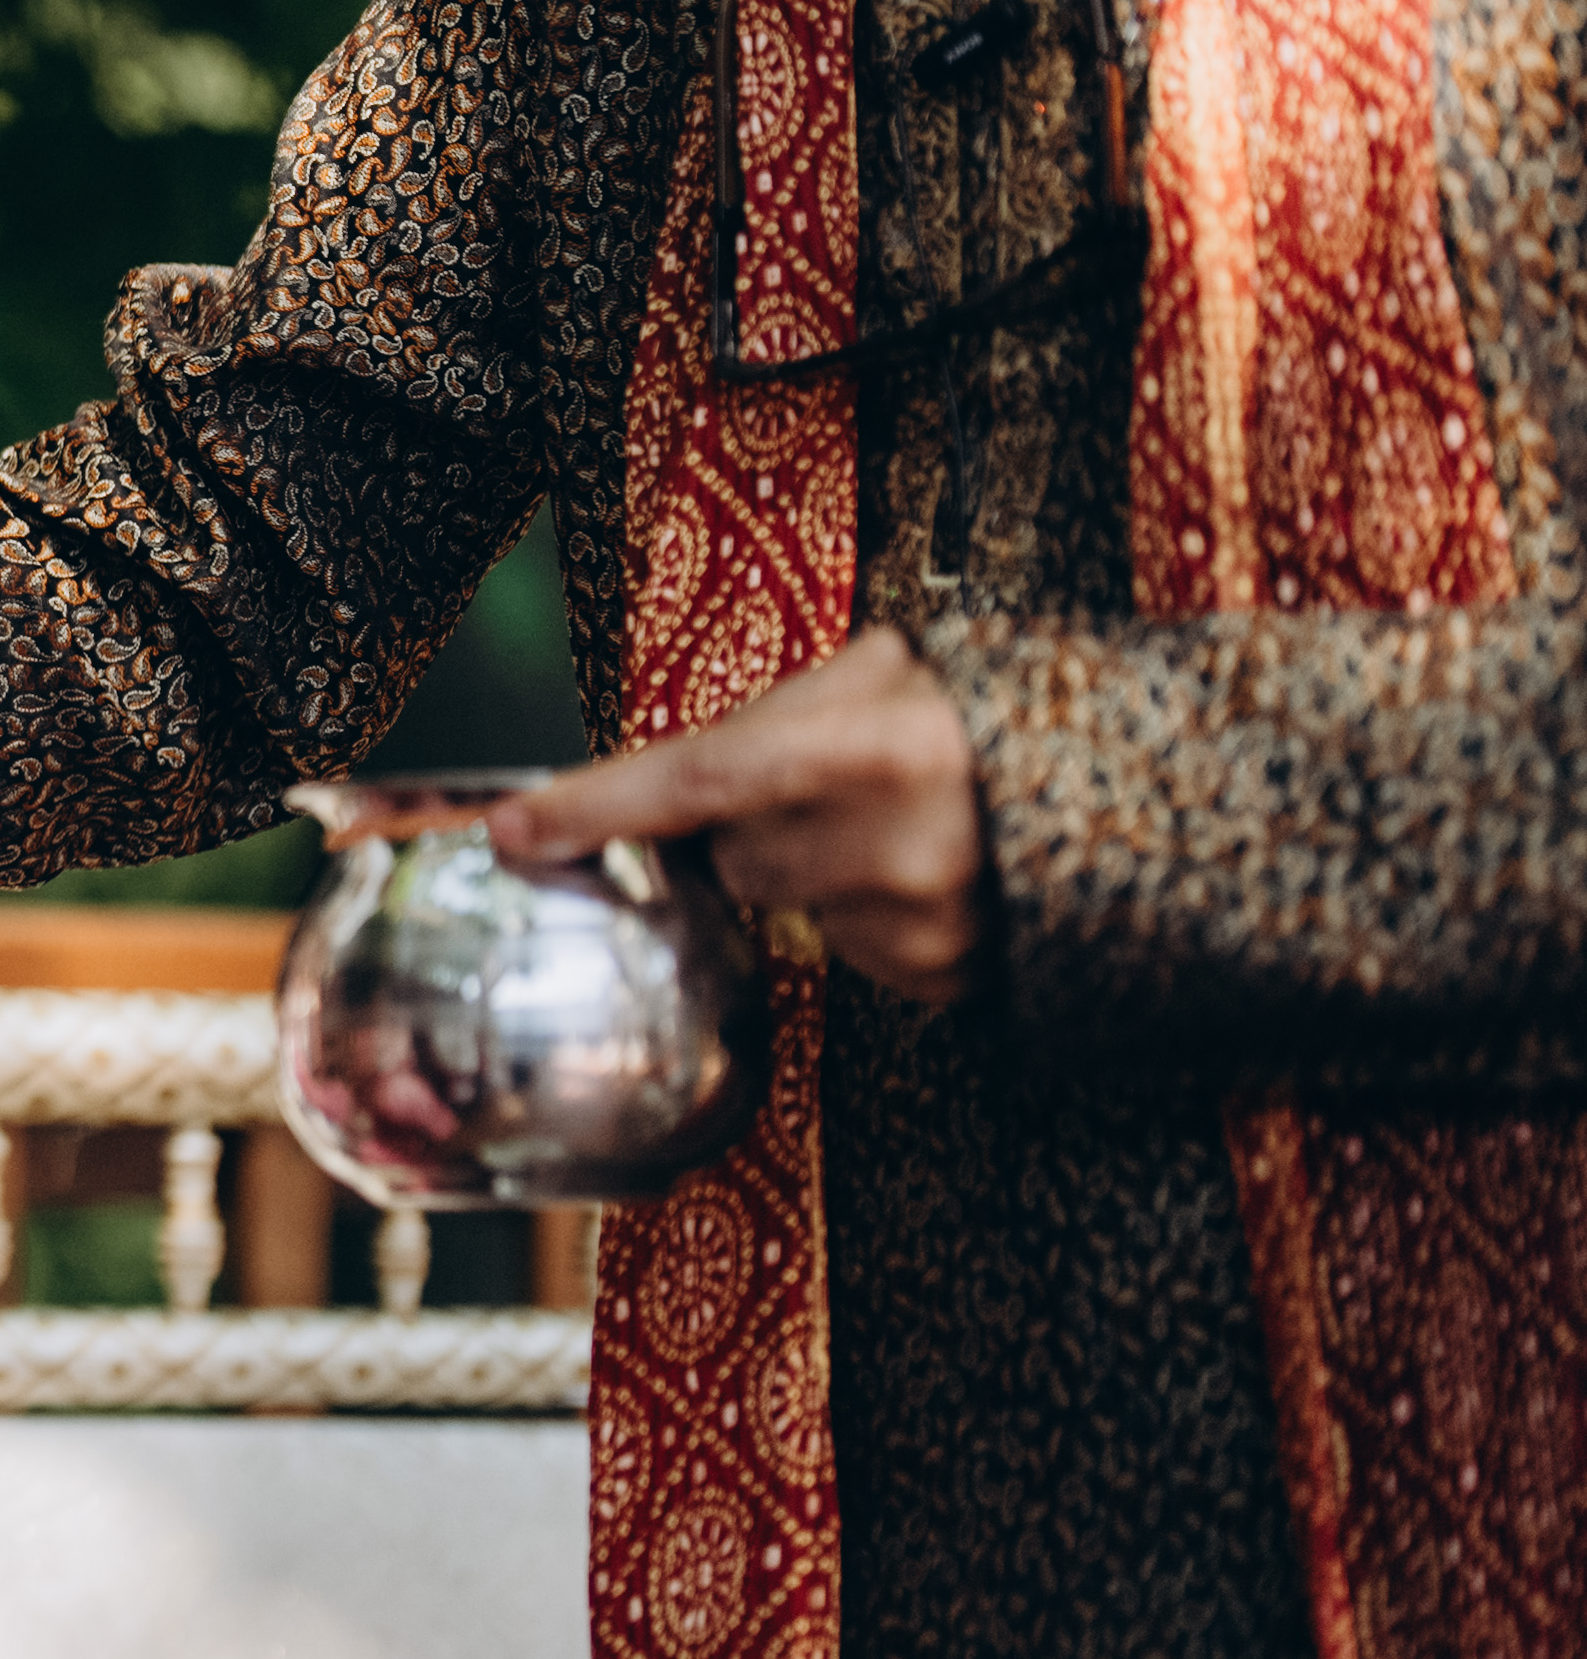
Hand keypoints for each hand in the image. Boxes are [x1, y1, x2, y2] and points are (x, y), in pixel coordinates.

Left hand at [485, 626, 987, 1004]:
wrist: (1146, 800)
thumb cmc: (999, 721)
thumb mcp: (892, 674)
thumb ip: (771, 716)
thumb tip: (653, 781)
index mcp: (880, 746)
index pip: (697, 781)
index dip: (596, 806)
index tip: (512, 831)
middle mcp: (897, 848)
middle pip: (734, 859)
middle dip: (760, 827)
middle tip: (834, 794)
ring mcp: (923, 929)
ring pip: (787, 909)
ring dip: (818, 872)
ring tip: (903, 830)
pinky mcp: (944, 983)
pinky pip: (848, 954)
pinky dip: (866, 916)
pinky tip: (927, 879)